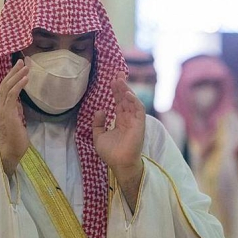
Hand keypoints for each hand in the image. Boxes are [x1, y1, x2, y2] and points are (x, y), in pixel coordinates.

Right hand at [0, 60, 29, 176]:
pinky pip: (12, 94)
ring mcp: (1, 109)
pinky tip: (26, 78)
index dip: (10, 78)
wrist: (9, 153)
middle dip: (13, 72)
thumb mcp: (15, 122)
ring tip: (26, 66)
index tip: (19, 69)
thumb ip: (15, 112)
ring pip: (7, 87)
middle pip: (4, 84)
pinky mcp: (7, 113)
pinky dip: (19, 84)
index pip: (3, 89)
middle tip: (21, 61)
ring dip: (17, 75)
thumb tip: (18, 104)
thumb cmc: (14, 141)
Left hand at [93, 72, 145, 209]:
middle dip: (122, 85)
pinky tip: (127, 93)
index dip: (116, 90)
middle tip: (117, 73)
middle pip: (125, 98)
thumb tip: (100, 110)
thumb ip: (98, 123)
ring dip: (127, 90)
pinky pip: (139, 110)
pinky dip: (134, 101)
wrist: (119, 164)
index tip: (112, 79)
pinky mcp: (139, 125)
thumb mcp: (98, 136)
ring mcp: (135, 121)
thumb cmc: (110, 153)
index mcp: (120, 121)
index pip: (119, 102)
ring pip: (132, 101)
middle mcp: (128, 119)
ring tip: (120, 80)